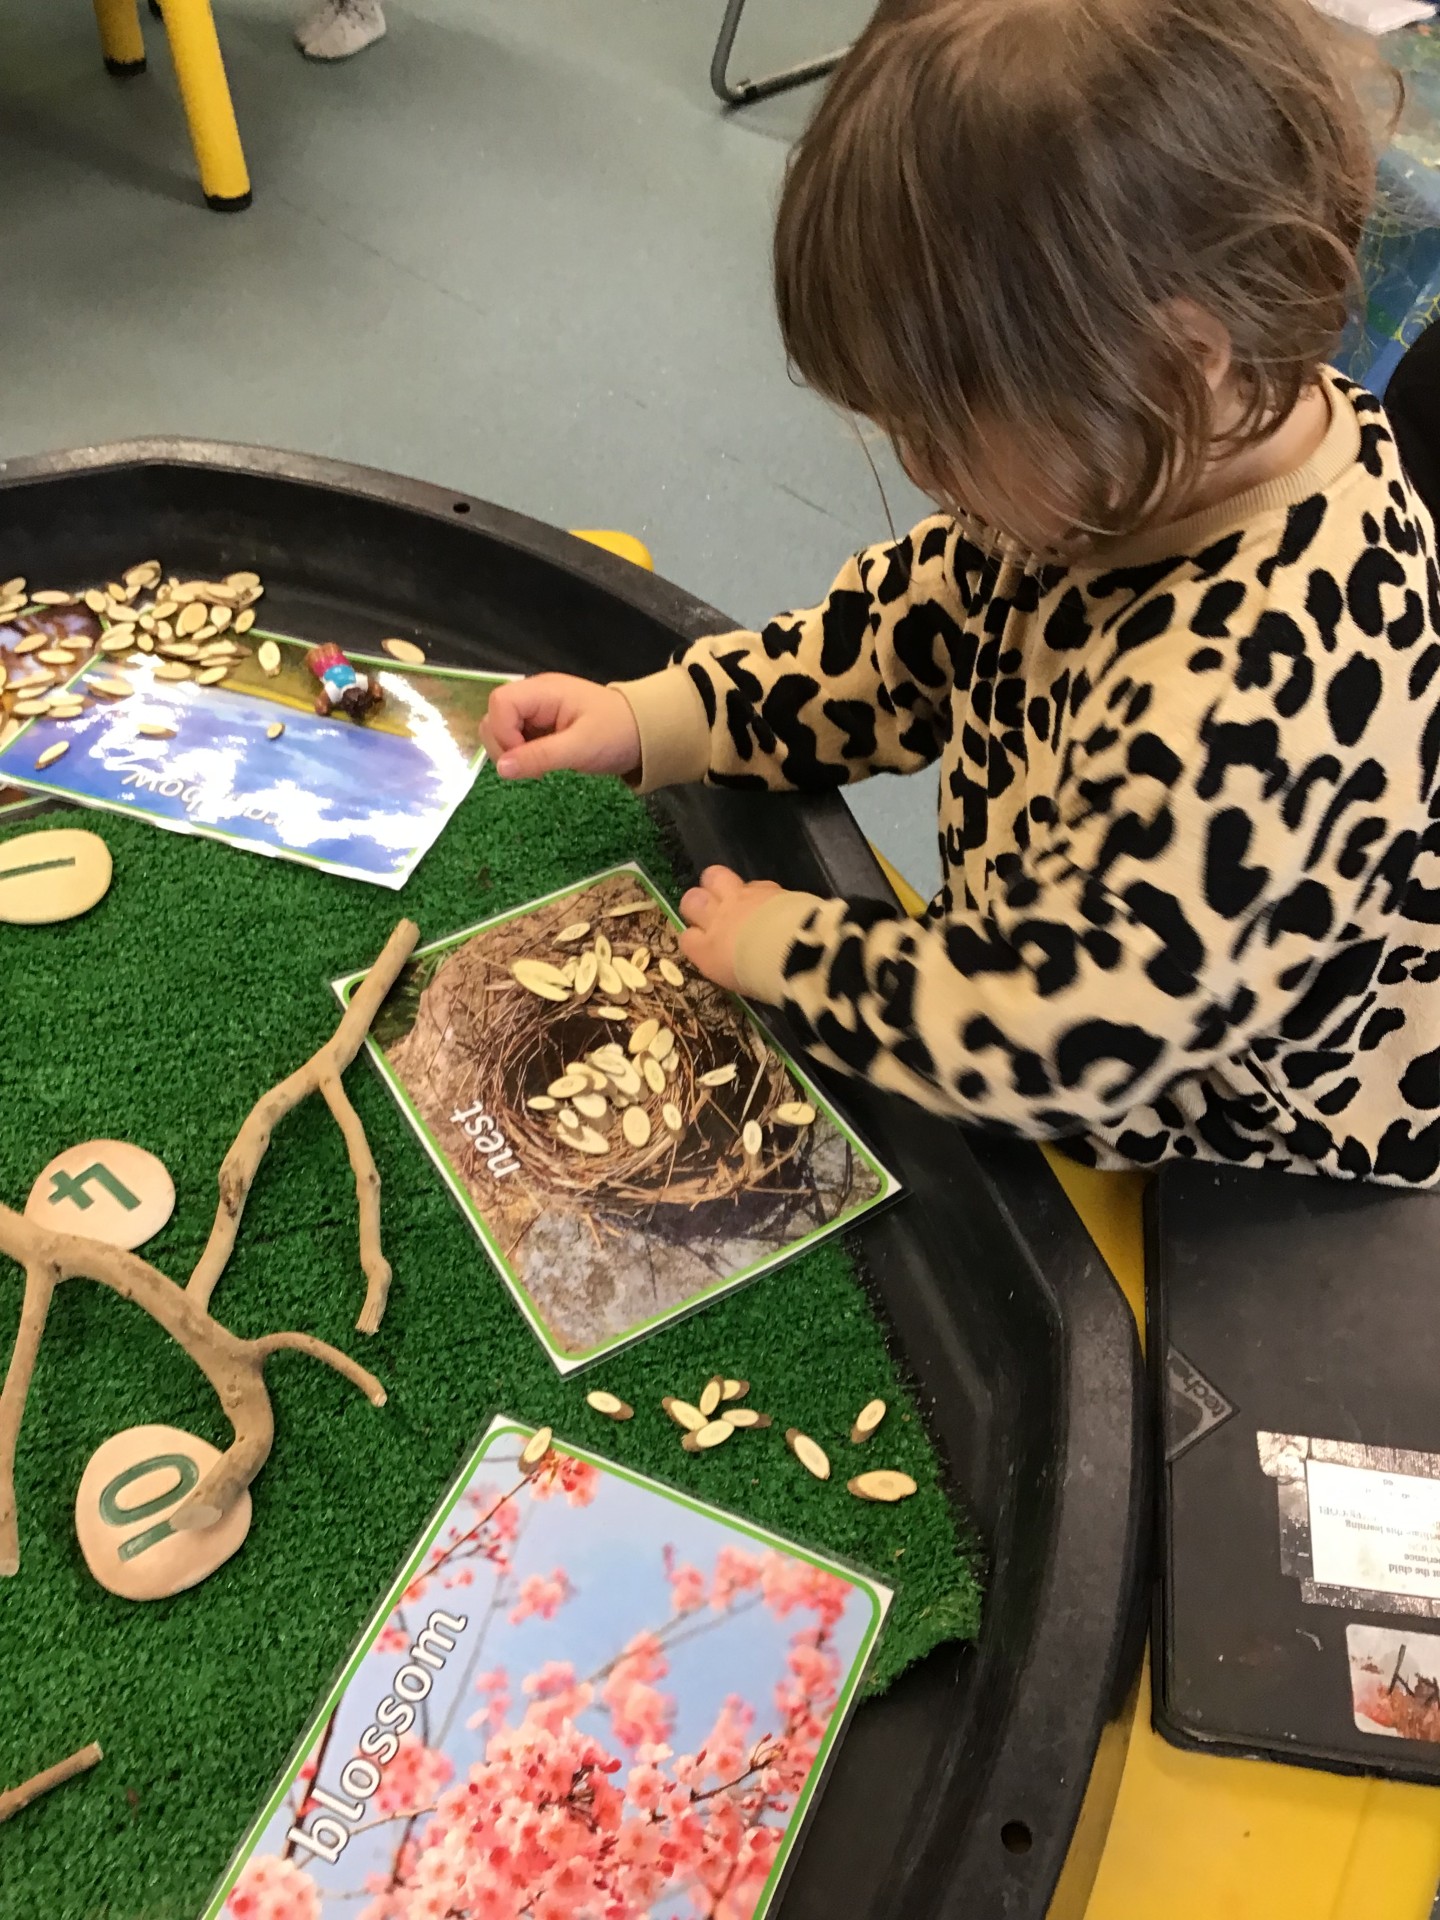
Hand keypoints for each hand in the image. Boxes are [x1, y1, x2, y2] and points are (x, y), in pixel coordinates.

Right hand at [479, 674, 641, 780]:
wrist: (644, 733)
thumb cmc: (616, 733)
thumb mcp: (581, 747)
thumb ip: (540, 756)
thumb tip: (501, 769)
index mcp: (543, 691)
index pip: (499, 702)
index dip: (502, 732)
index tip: (522, 757)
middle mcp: (534, 697)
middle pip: (494, 716)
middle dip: (503, 745)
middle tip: (531, 767)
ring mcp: (536, 712)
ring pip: (501, 729)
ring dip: (511, 752)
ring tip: (538, 767)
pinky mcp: (540, 727)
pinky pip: (516, 739)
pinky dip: (521, 755)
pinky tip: (541, 764)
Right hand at [679, 866, 784, 992]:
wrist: (792, 953)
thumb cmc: (764, 979)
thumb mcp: (740, 983)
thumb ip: (729, 965)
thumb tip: (731, 960)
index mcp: (707, 951)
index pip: (687, 938)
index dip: (694, 938)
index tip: (704, 943)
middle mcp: (718, 920)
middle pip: (692, 900)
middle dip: (697, 902)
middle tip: (710, 910)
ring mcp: (740, 899)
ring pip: (714, 876)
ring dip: (719, 882)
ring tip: (732, 893)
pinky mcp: (764, 888)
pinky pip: (752, 882)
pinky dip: (757, 890)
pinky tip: (767, 900)